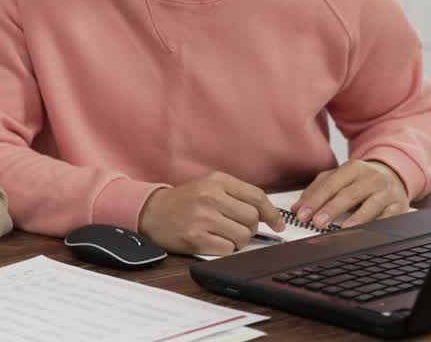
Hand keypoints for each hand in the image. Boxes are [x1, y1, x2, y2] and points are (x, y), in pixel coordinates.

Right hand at [138, 172, 283, 255]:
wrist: (151, 211)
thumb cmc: (184, 201)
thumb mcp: (209, 186)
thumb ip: (237, 195)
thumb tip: (268, 215)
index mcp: (217, 181)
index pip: (256, 197)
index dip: (272, 214)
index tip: (278, 225)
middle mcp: (210, 196)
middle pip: (252, 219)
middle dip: (250, 228)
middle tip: (236, 229)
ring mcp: (202, 217)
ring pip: (242, 236)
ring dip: (237, 241)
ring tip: (222, 235)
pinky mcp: (195, 238)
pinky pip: (227, 250)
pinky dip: (224, 250)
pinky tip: (212, 242)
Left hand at [291, 160, 408, 229]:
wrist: (394, 175)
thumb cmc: (361, 180)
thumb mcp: (339, 178)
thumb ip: (317, 190)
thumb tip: (297, 209)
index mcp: (353, 168)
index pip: (331, 184)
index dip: (315, 200)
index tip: (302, 215)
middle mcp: (371, 178)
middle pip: (349, 194)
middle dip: (331, 209)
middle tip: (317, 223)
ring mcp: (386, 192)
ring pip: (370, 205)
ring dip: (356, 219)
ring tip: (341, 230)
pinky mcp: (398, 206)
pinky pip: (387, 218)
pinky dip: (376, 226)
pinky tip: (366, 233)